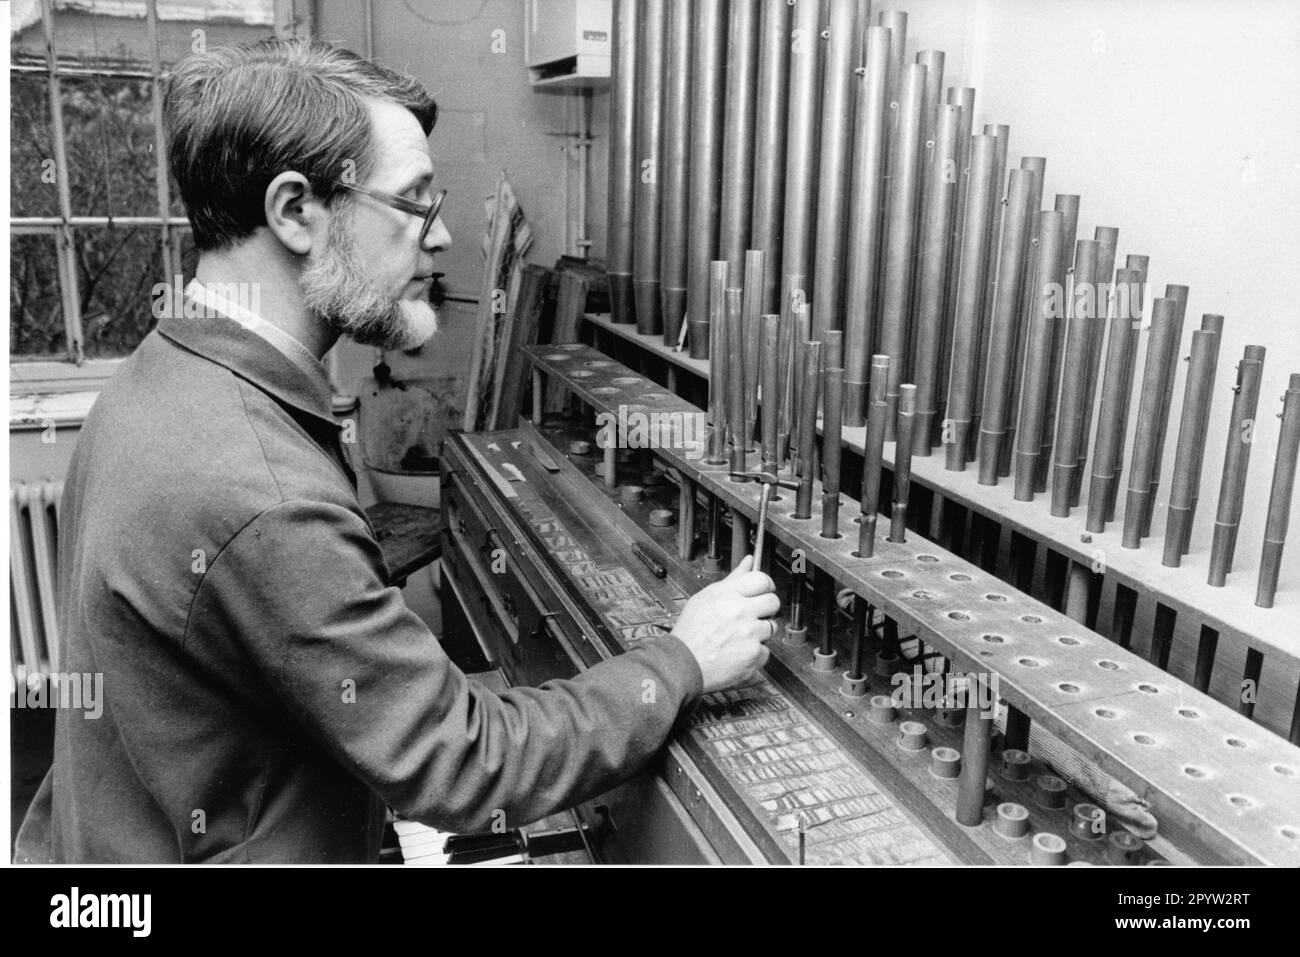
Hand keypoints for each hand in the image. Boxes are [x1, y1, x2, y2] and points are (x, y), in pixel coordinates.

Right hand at [672, 556, 778, 692]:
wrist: (683, 664)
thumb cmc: (691, 633)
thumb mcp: (705, 598)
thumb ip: (732, 580)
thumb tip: (748, 561)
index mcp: (727, 595)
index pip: (762, 579)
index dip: (765, 586)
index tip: (763, 591)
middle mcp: (740, 611)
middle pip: (773, 602)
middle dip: (765, 609)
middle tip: (751, 616)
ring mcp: (748, 633)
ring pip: (771, 627)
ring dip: (759, 633)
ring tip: (739, 637)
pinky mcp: (753, 653)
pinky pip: (766, 650)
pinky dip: (755, 654)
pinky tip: (738, 652)